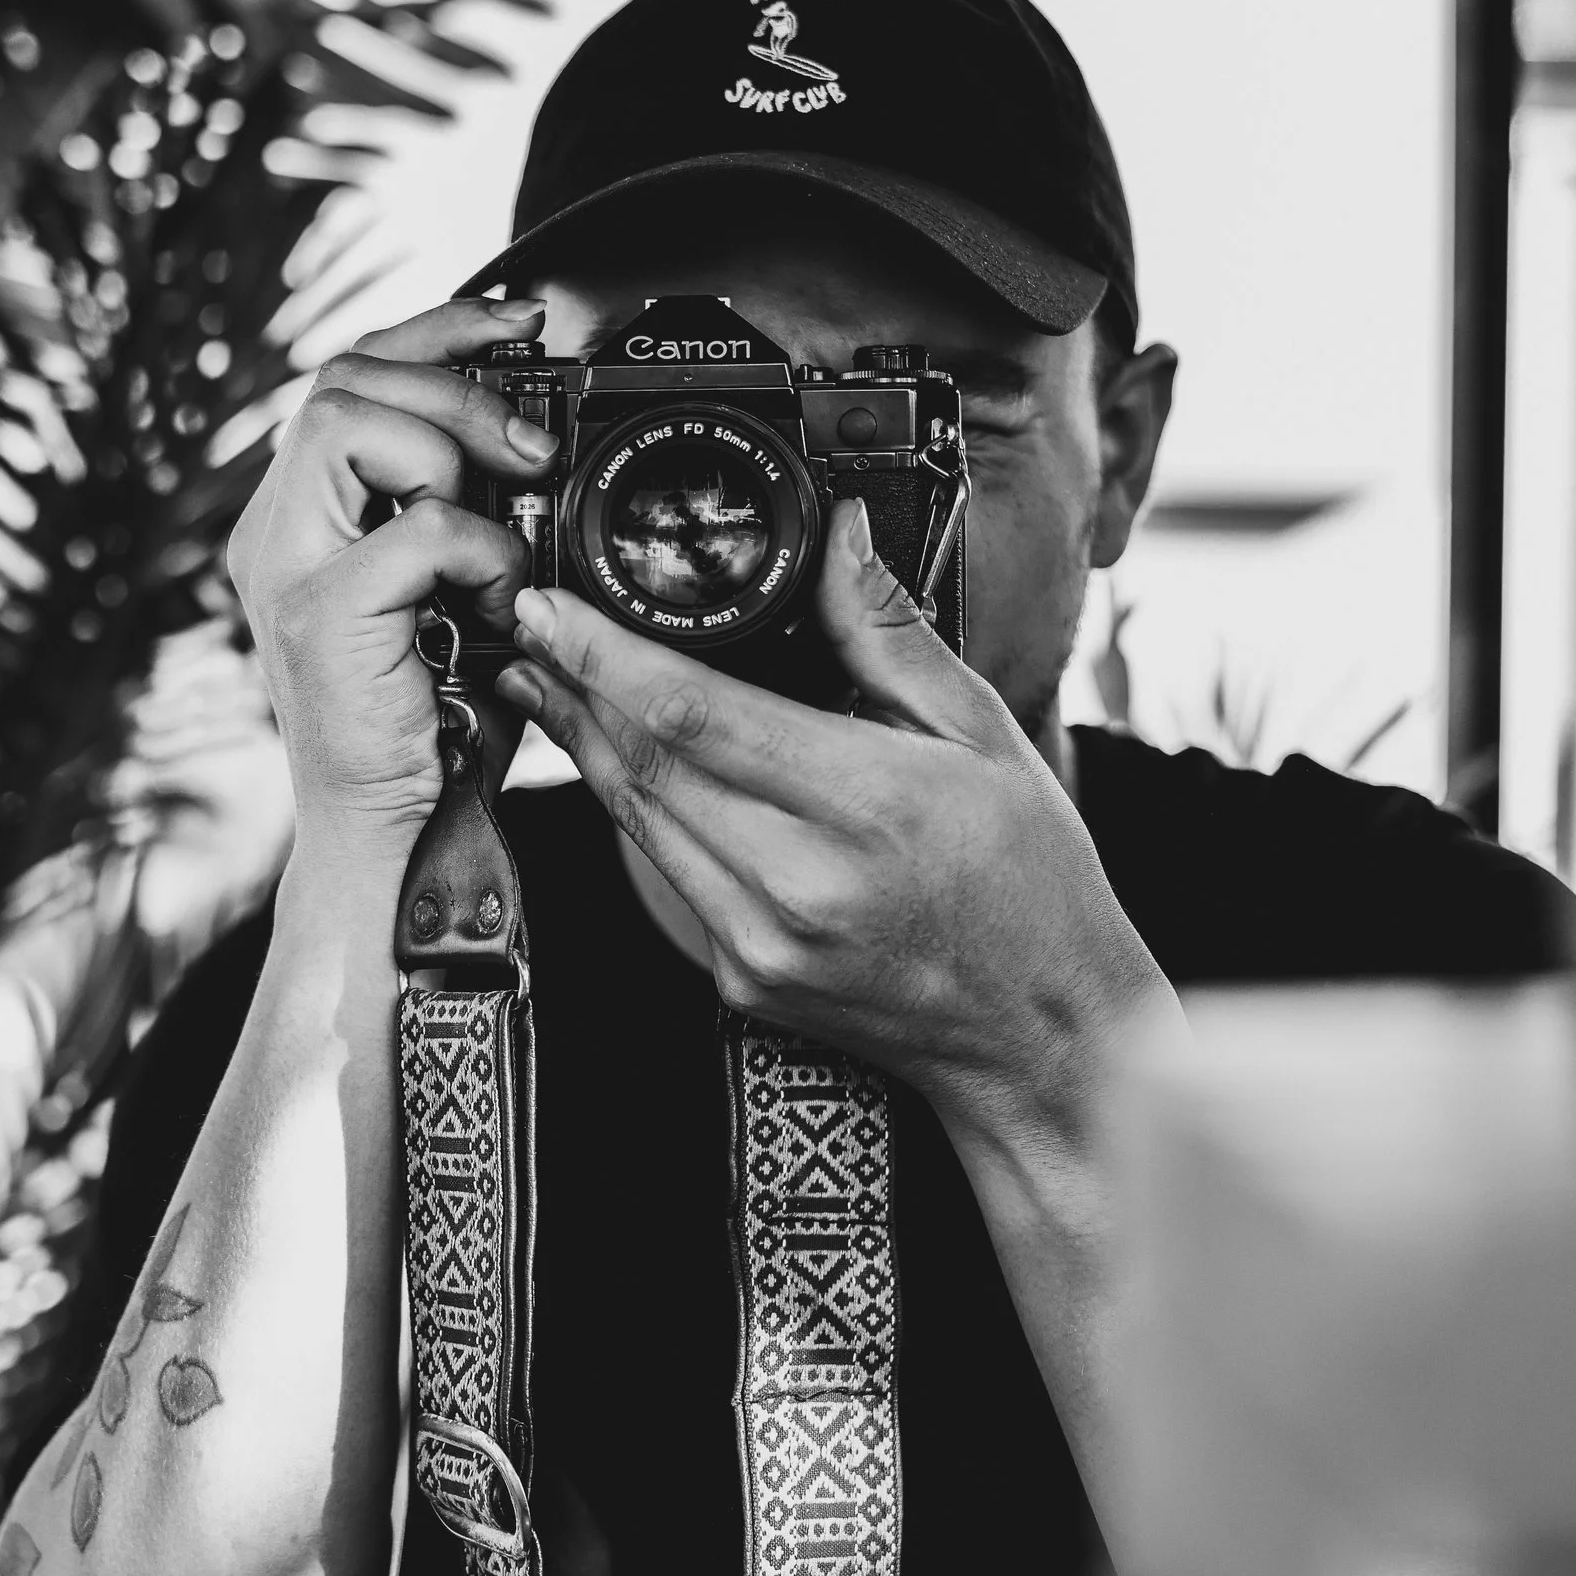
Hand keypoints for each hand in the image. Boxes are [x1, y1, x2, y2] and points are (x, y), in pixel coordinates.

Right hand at [227, 299, 553, 867]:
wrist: (399, 841)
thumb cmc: (430, 732)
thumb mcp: (454, 596)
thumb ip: (465, 514)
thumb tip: (532, 437)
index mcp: (299, 520)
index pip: (349, 374)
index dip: (437, 328)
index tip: (519, 322)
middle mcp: (272, 534)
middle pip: (344, 375)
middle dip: (456, 383)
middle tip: (530, 447)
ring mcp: (282, 570)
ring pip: (353, 420)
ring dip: (454, 456)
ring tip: (501, 530)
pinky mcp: (316, 614)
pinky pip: (417, 526)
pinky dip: (483, 554)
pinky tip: (496, 606)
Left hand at [497, 498, 1175, 1136]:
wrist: (1040, 1039)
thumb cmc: (1030, 886)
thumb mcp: (984, 736)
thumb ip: (889, 633)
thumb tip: (835, 537)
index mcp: (867, 806)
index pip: (694, 714)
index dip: (606, 655)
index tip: (556, 610)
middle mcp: (799, 884)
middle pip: (643, 765)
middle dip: (574, 687)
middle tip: (534, 629)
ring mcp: (759, 942)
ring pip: (635, 821)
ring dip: (582, 744)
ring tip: (548, 681)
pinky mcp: (740, 979)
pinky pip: (663, 873)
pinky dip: (633, 808)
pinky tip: (616, 763)